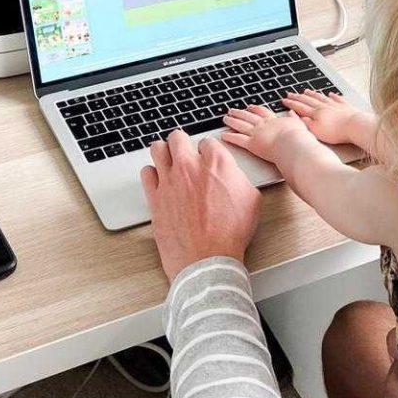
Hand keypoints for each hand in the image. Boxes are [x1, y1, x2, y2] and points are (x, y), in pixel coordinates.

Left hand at [141, 128, 261, 281]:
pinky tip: (159, 181)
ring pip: (158, 148)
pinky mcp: (155, 197)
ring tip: (168, 160)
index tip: (208, 157)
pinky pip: (146, 173)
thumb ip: (239, 179)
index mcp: (216, 164)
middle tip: (185, 152)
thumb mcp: (251, 201)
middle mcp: (190, 167)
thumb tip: (235, 176)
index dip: (209, 150)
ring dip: (164, 152)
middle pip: (178, 137)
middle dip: (182, 143)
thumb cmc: (229, 235)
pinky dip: (152, 173)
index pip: (207, 141)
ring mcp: (169, 181)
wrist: (207, 260)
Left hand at [219, 105, 315, 166]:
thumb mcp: (298, 123)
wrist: (293, 144)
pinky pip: (238, 139)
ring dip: (232, 121)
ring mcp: (256, 133)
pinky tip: (223, 134)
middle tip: (232, 110)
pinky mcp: (251, 144)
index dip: (254, 109)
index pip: (261, 112)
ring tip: (225, 118)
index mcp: (273, 120)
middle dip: (239, 113)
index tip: (249, 107)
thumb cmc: (297, 137)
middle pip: (248, 116)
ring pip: (240, 125)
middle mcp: (262, 125)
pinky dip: (230, 136)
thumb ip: (293, 118)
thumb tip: (292, 112)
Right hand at [283, 90, 376, 153]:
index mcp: (316, 113)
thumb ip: (305, 123)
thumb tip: (296, 116)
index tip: (284, 100)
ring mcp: (335, 105)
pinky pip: (337, 99)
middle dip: (298, 97)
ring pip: (321, 98)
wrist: (354, 126)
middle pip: (309, 100)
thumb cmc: (336, 131)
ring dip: (312, 94)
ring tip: (306, 91)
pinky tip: (331, 94)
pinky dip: (333, 96)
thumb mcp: (316, 131)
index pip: (300, 107)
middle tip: (290, 93)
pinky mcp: (345, 107)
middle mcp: (324, 106)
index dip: (291, 103)